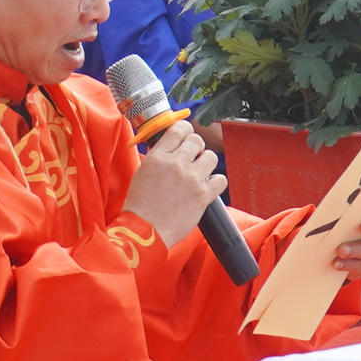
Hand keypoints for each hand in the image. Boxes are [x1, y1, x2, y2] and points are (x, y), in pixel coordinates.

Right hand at [124, 122, 226, 249]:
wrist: (145, 231)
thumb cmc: (140, 206)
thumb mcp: (142, 172)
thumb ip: (157, 157)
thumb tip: (170, 148)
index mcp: (158, 156)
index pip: (179, 129)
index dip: (185, 130)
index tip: (186, 136)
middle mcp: (176, 164)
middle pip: (196, 141)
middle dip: (196, 147)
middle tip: (192, 157)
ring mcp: (192, 179)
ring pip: (211, 156)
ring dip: (206, 163)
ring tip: (199, 173)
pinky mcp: (203, 195)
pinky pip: (220, 179)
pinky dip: (216, 182)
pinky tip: (207, 186)